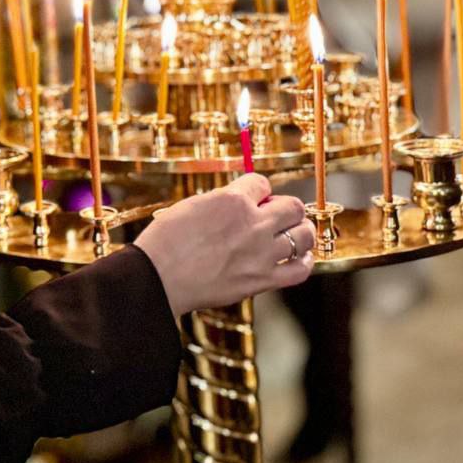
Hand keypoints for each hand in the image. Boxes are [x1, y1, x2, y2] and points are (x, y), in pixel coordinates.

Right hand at [134, 173, 314, 316]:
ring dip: (300, 231)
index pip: (262, 183)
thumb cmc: (166, 240)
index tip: (253, 197)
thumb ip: (222, 202)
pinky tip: (298, 257)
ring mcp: (262, 253)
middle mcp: (254, 224)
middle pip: (292, 206)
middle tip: (275, 214)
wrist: (159, 275)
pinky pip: (300, 270)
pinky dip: (304, 261)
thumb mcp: (192, 205)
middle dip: (285, 206)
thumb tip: (239, 202)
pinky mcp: (262, 280)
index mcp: (232, 200)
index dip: (257, 189)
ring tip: (291, 233)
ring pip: (304, 235)